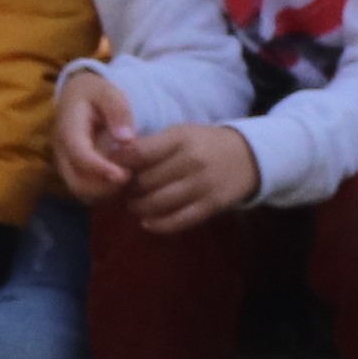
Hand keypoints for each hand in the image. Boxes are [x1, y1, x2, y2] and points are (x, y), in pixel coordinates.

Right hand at [49, 72, 137, 204]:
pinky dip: (102, 192)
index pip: (79, 154)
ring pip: (80, 190)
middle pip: (76, 180)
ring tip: (128, 180)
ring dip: (104, 192)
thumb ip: (118, 111)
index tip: (124, 175)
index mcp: (68, 129)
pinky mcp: (71, 171)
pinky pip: (84, 191)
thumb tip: (126, 139)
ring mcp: (64, 164)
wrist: (75, 97)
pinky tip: (120, 181)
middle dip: (104, 186)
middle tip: (130, 178)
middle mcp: (61, 151)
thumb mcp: (108, 92)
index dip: (100, 168)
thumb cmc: (95, 94)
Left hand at [125, 123, 261, 235]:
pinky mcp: (212, 204)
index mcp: (180, 138)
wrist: (248, 156)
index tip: (109, 169)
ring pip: (159, 202)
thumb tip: (112, 159)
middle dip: (128, 188)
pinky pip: (179, 220)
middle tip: (120, 192)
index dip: (119, 164)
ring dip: (139, 207)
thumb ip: (151, 146)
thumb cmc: (203, 144)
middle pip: (146, 180)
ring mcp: (203, 184)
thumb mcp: (180, 134)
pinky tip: (147, 223)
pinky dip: (159, 224)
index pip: (140, 152)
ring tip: (133, 205)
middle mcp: (192, 160)